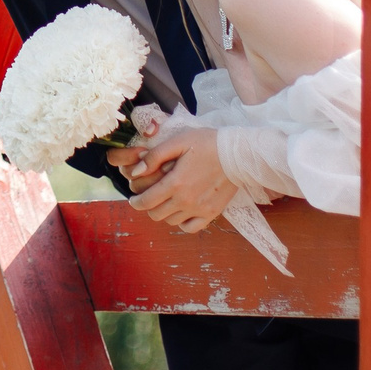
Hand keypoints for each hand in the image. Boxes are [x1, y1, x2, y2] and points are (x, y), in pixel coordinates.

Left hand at [124, 129, 239, 231]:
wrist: (237, 155)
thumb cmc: (206, 144)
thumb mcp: (178, 142)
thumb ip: (155, 156)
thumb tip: (136, 171)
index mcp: (175, 183)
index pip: (146, 201)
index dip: (135, 202)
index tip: (133, 198)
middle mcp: (185, 200)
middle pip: (156, 214)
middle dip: (148, 207)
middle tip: (149, 197)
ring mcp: (199, 209)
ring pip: (171, 221)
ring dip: (164, 213)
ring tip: (165, 201)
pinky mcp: (211, 213)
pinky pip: (190, 228)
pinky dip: (181, 223)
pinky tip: (181, 211)